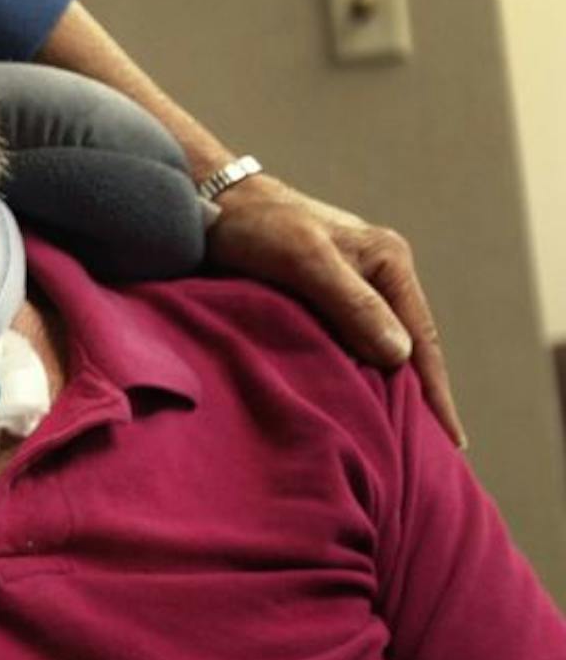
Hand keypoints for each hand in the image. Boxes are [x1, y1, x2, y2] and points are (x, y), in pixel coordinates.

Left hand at [206, 172, 462, 447]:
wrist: (207, 204)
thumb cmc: (255, 224)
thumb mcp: (304, 259)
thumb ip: (351, 302)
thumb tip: (398, 355)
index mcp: (387, 260)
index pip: (421, 337)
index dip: (435, 390)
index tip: (451, 439)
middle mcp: (376, 276)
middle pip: (407, 348)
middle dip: (419, 398)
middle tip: (431, 455)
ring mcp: (349, 289)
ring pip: (376, 351)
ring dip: (385, 391)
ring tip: (397, 443)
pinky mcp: (317, 302)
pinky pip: (346, 348)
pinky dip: (354, 378)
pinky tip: (354, 409)